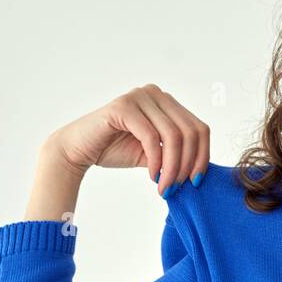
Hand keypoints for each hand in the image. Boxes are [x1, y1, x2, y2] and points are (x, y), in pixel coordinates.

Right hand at [48, 84, 209, 196]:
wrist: (78, 150)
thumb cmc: (115, 149)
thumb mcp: (155, 154)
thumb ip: (176, 155)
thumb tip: (203, 169)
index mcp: (167, 102)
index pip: (199, 128)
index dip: (202, 157)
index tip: (195, 182)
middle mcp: (156, 93)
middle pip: (190, 132)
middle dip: (188, 164)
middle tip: (178, 187)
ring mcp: (140, 96)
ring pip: (173, 136)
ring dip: (173, 167)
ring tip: (165, 187)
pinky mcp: (123, 106)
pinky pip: (151, 137)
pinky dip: (156, 161)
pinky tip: (152, 176)